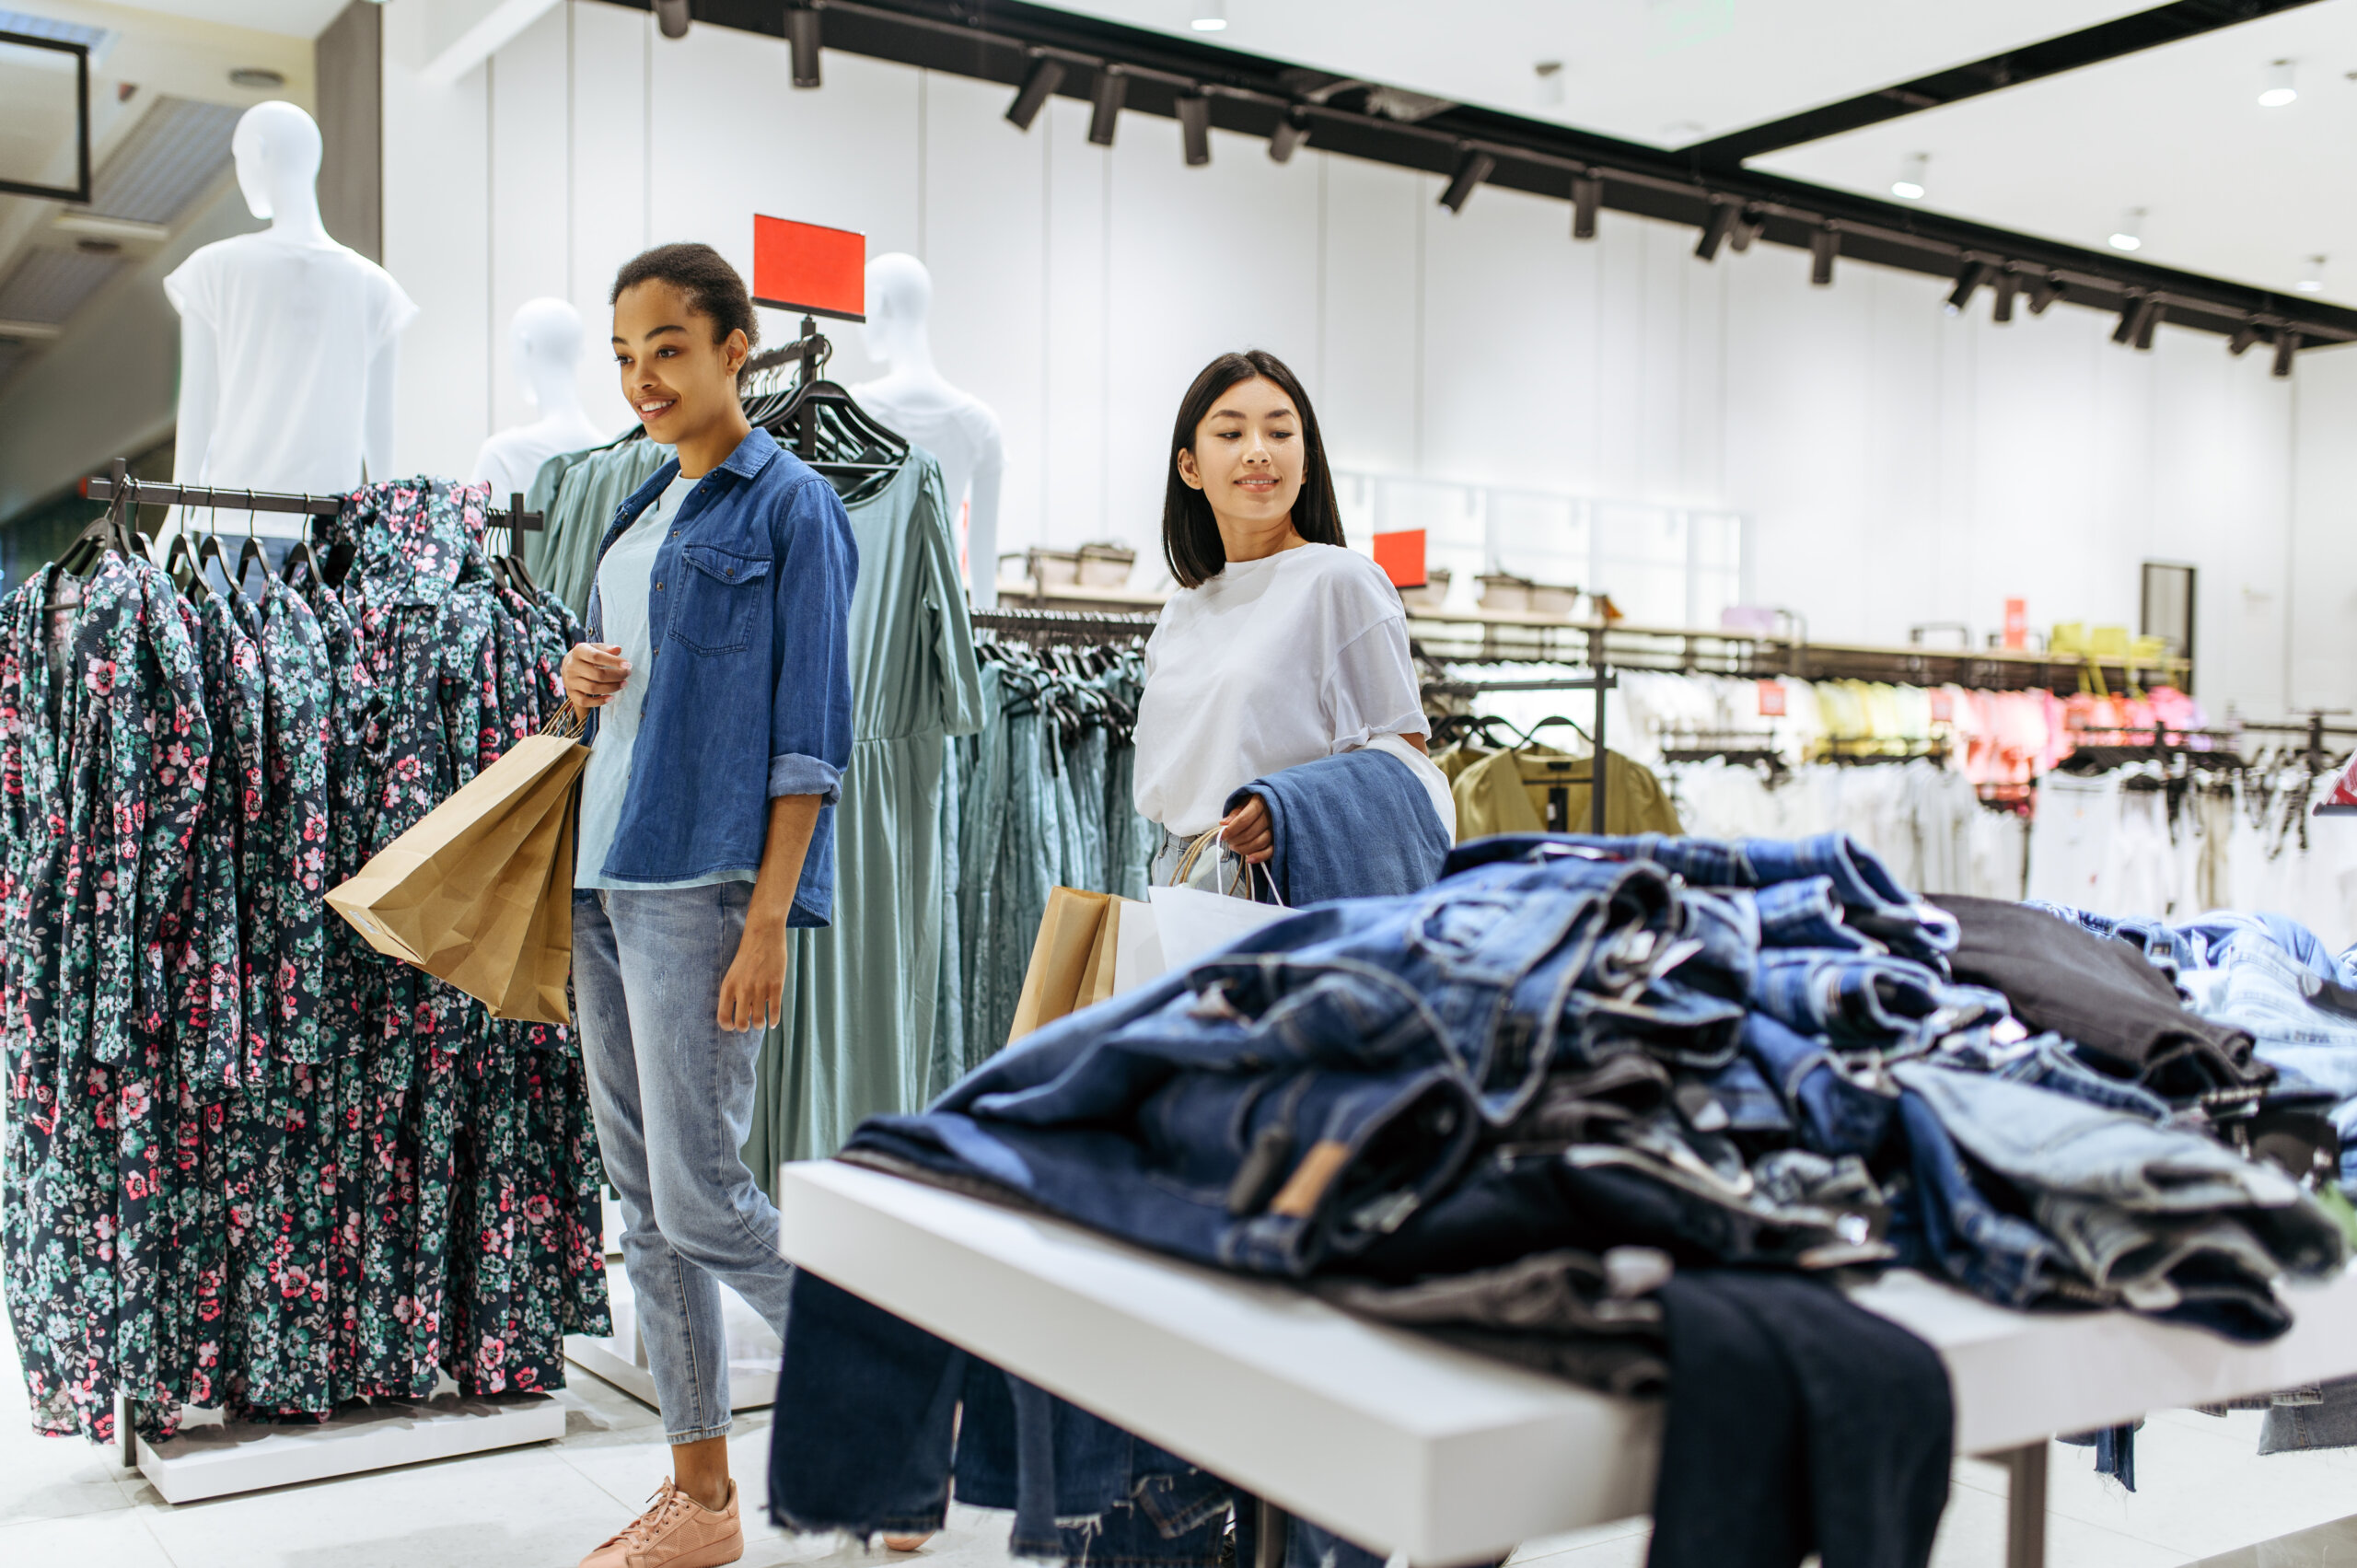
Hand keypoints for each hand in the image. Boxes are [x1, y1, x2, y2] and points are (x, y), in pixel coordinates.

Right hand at [562, 643, 628, 717]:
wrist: (568, 666)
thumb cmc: (587, 656)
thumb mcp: (595, 648)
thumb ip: (606, 649)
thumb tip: (618, 649)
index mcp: (579, 652)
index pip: (596, 657)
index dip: (613, 661)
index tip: (628, 665)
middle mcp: (572, 667)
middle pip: (597, 675)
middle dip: (616, 676)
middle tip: (627, 674)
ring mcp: (570, 681)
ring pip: (593, 689)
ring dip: (611, 688)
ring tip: (623, 683)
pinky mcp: (571, 693)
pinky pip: (584, 701)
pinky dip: (599, 702)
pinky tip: (611, 698)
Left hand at [718, 913, 788, 1031]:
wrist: (763, 934)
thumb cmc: (747, 956)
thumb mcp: (734, 973)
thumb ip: (735, 994)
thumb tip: (743, 1016)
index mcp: (728, 986)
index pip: (723, 1017)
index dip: (728, 1027)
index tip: (733, 1026)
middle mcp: (742, 989)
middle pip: (741, 1023)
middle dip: (745, 1028)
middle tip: (749, 1024)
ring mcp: (760, 988)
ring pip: (758, 1020)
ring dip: (759, 1025)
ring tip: (761, 1022)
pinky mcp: (776, 985)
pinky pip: (774, 1012)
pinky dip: (774, 1021)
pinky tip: (773, 1022)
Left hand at [1219, 795, 1273, 863]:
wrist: (1272, 803)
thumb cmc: (1255, 803)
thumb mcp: (1244, 802)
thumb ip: (1234, 813)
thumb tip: (1223, 824)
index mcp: (1260, 803)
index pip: (1244, 820)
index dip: (1231, 830)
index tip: (1222, 835)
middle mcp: (1271, 815)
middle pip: (1251, 832)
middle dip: (1236, 840)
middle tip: (1228, 841)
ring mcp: (1277, 828)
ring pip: (1260, 842)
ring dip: (1244, 848)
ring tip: (1235, 847)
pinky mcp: (1279, 839)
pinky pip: (1271, 851)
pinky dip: (1259, 857)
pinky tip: (1249, 859)